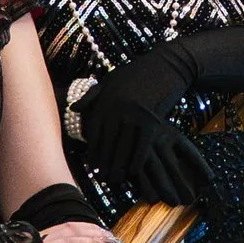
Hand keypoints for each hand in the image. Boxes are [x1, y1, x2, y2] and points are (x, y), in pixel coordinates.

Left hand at [74, 55, 211, 208]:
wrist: (169, 64)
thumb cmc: (139, 72)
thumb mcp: (112, 80)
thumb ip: (93, 95)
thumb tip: (74, 108)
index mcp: (105, 98)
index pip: (94, 130)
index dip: (92, 150)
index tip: (91, 164)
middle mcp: (117, 107)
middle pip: (107, 142)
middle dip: (104, 162)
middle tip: (103, 177)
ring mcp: (134, 113)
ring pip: (123, 147)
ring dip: (119, 166)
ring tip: (116, 178)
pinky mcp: (152, 119)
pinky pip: (142, 145)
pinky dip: (137, 160)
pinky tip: (133, 170)